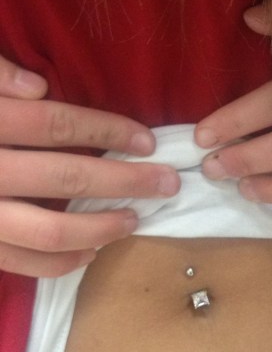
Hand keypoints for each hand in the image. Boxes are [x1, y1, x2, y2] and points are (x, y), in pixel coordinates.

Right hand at [0, 55, 179, 276]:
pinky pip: (23, 264)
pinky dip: (62, 263)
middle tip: (167, 183)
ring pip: (49, 232)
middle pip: (64, 179)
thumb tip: (38, 87)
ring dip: (101, 229)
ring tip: (134, 220)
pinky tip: (91, 252)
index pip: (54, 125)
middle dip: (124, 182)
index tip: (146, 140)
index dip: (106, 132)